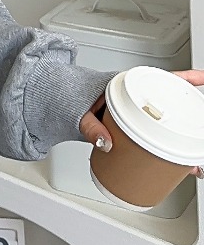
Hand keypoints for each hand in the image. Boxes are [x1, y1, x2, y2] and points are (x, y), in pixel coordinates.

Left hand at [79, 68, 203, 175]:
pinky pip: (155, 135)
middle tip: (200, 143)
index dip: (186, 79)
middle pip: (171, 105)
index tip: (203, 79)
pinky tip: (175, 165)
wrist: (55, 102)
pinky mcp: (133, 127)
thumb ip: (90, 127)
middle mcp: (135, 97)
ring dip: (181, 142)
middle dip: (191, 121)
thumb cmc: (68, 98)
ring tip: (193, 161)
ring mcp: (136, 112)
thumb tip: (105, 143)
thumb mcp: (79, 112)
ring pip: (166, 123)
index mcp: (126, 85)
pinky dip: (167, 150)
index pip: (162, 79)